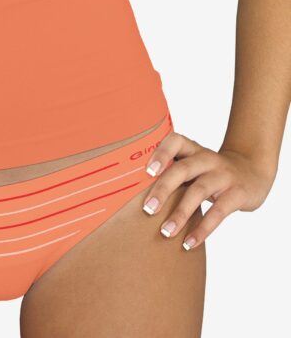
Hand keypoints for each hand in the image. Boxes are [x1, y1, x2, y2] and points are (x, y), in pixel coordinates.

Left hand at [140, 131, 275, 249]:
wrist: (252, 171)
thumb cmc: (210, 171)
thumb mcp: (194, 164)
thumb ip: (171, 172)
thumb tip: (131, 192)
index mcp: (192, 149)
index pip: (175, 141)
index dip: (160, 153)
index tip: (146, 171)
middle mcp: (207, 158)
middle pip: (182, 169)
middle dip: (163, 189)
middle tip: (147, 209)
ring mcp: (223, 175)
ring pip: (199, 191)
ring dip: (180, 213)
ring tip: (166, 232)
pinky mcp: (237, 194)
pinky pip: (219, 212)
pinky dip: (203, 228)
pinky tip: (189, 242)